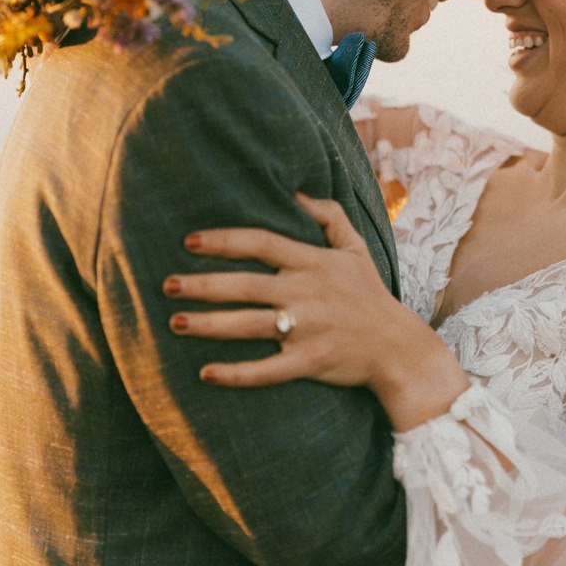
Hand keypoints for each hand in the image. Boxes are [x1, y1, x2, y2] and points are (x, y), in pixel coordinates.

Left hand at [165, 193, 467, 429]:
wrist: (398, 348)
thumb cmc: (371, 296)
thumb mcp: (356, 249)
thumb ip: (330, 216)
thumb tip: (298, 192)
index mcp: (313, 263)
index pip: (262, 243)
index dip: (225, 240)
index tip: (190, 241)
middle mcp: (307, 293)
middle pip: (245, 285)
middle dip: (203, 284)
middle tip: (167, 285)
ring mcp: (308, 329)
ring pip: (248, 326)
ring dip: (209, 325)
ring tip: (175, 321)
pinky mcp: (310, 362)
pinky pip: (266, 370)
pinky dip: (236, 374)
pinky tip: (205, 373)